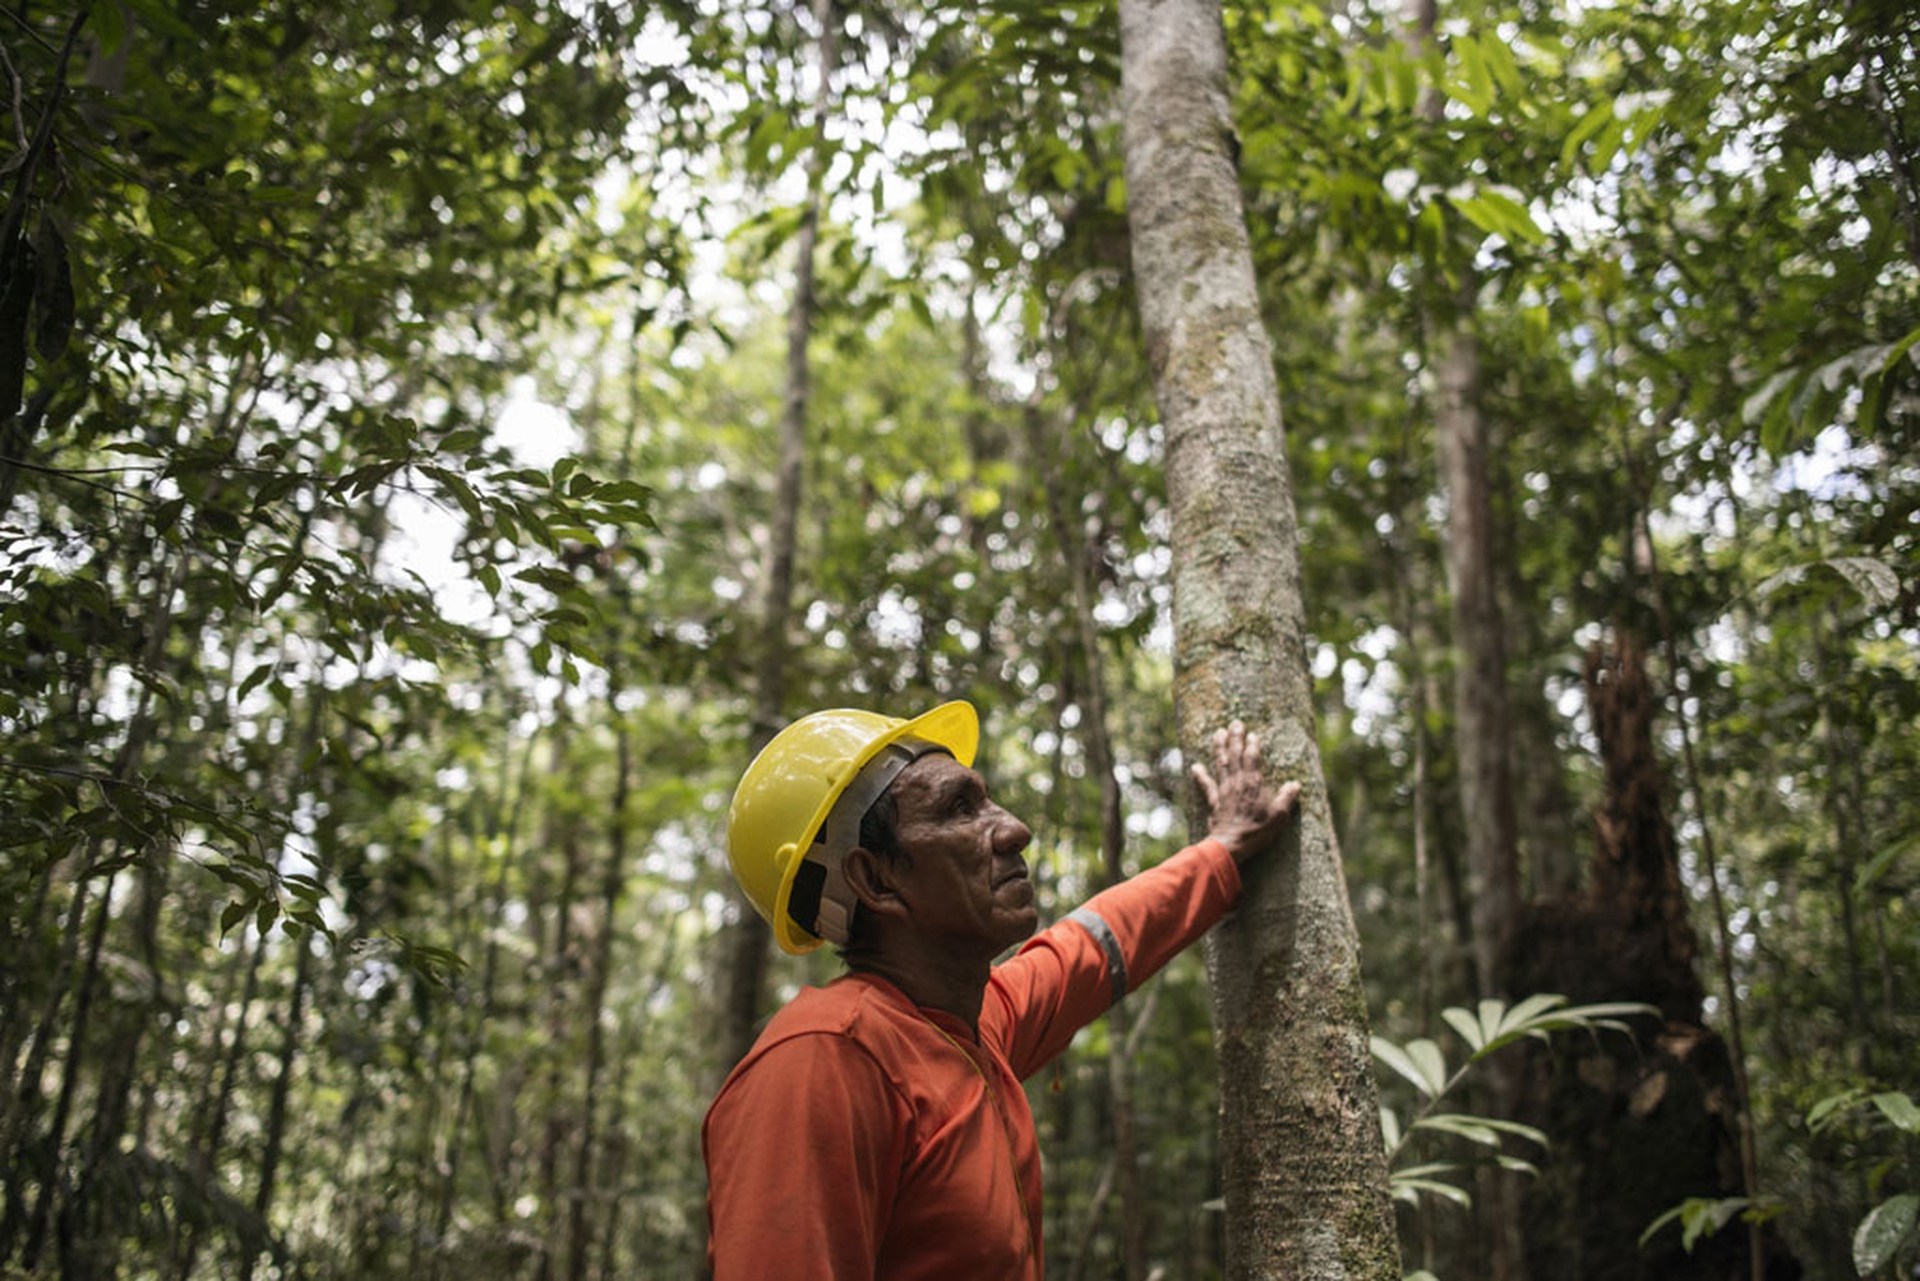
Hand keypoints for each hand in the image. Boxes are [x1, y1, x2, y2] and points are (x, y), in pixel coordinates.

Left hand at [1190, 720, 1301, 864]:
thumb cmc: (1258, 830)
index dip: (1252, 744)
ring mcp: (1224, 790)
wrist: (1233, 843)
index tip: (1252, 733)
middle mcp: (1238, 782)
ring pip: (1221, 763)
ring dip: (1219, 747)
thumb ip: (1287, 798)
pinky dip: (1200, 775)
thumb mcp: (1279, 815)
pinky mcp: (1215, 801)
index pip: (1253, 758)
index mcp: (1254, 783)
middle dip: (1235, 738)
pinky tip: (1195, 766)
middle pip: (1236, 755)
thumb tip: (1295, 784)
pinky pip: (1206, 785)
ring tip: (1218, 733)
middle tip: (1235, 723)